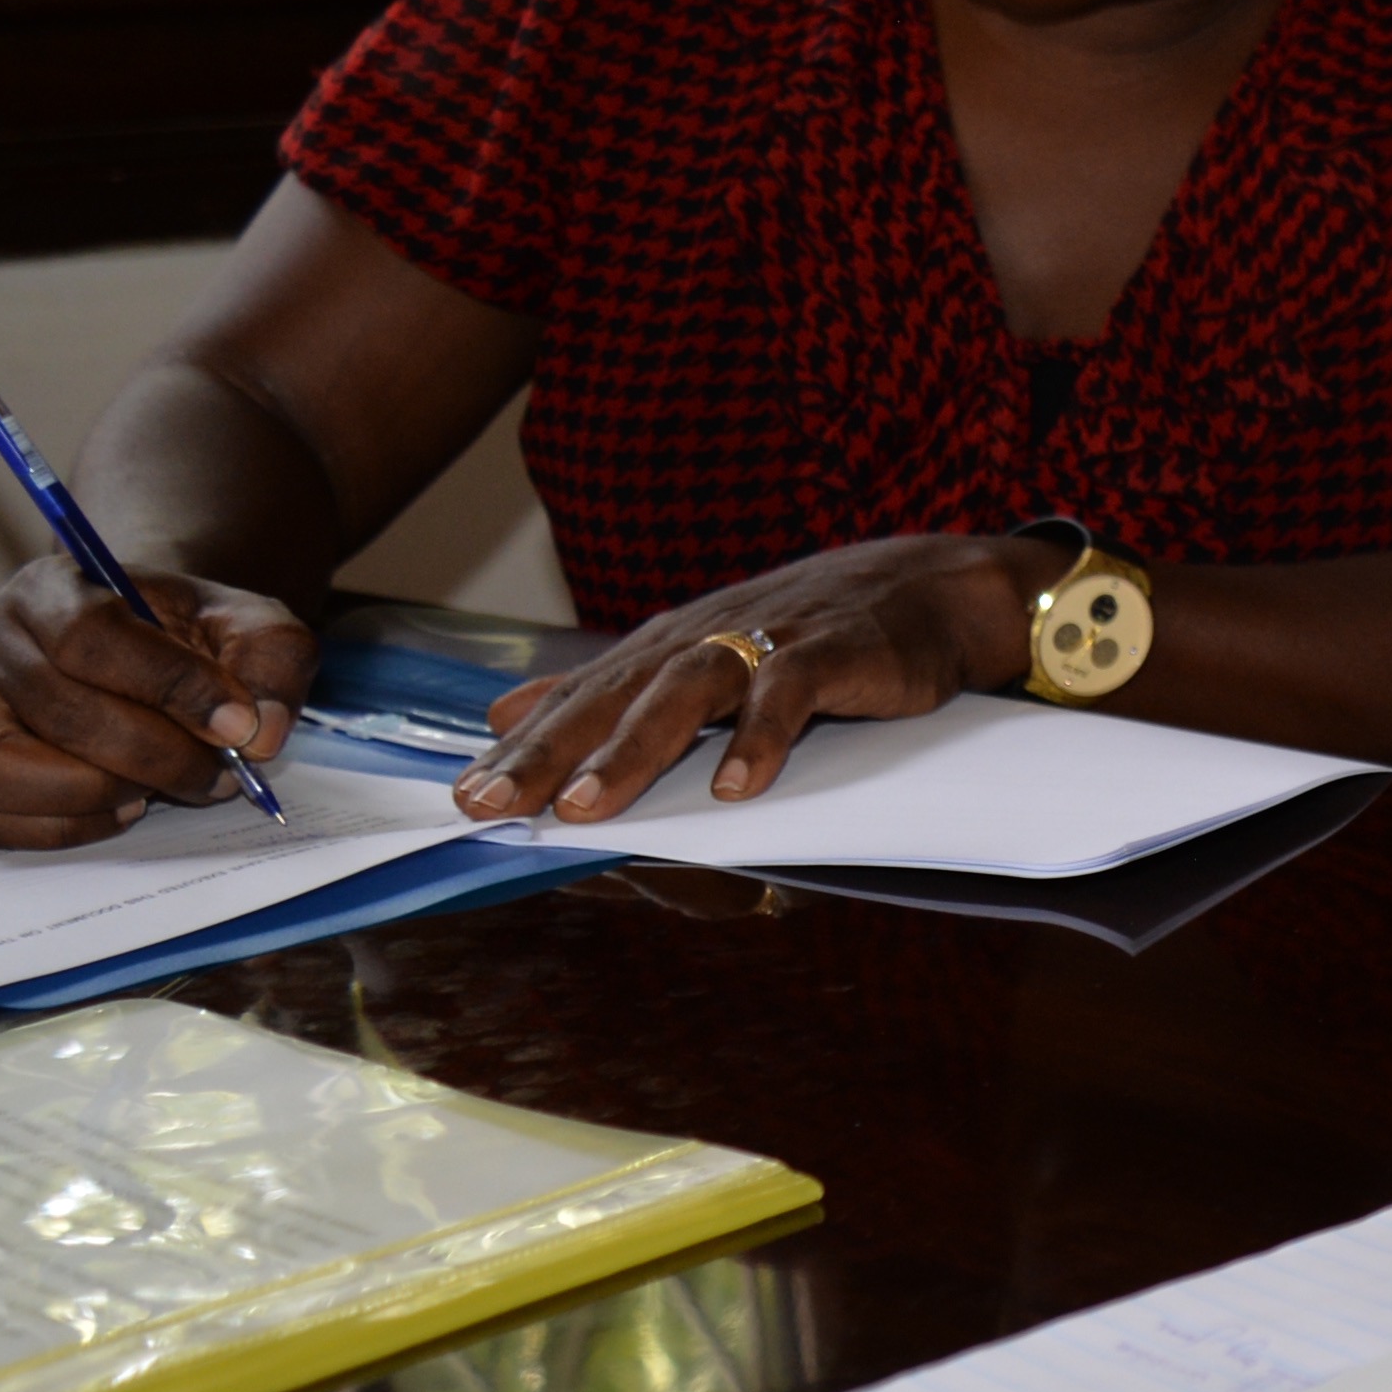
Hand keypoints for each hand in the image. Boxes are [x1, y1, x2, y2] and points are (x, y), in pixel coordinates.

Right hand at [0, 560, 316, 847]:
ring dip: (92, 796)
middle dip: (155, 757)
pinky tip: (118, 809)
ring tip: (153, 790)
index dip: (171, 689)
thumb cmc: (190, 637)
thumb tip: (259, 733)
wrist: (145, 647)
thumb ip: (273, 661)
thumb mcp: (251, 624)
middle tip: (217, 775)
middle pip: (59, 711)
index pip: (92, 637)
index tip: (238, 726)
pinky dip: (57, 829)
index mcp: (53, 587)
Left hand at [454, 536, 1050, 821]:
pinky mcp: (831, 652)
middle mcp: (702, 638)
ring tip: (589, 805)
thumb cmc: (810, 629)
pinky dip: (759, 738)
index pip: (580, 699)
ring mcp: (766, 641)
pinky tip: (736, 786)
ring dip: (635, 749)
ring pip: (685, 693)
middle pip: (613, 697)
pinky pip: (789, 695)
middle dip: (549, 752)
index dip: (523, 747)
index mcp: (666, 647)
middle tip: (494, 802)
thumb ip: (604, 688)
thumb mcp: (696, 653)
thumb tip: (504, 711)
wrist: (926, 585)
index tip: (464, 798)